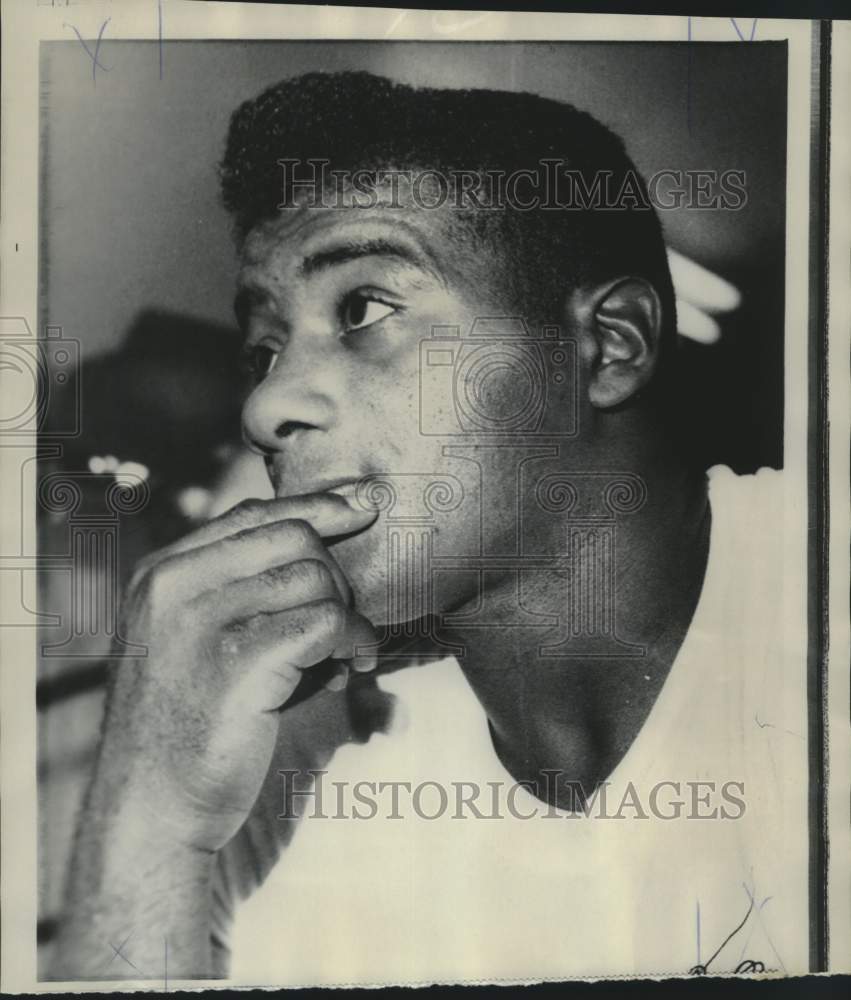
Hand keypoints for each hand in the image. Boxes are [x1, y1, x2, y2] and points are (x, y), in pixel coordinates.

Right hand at [92, 492, 378, 853]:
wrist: (148, 811)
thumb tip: (320, 556)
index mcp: (160, 575)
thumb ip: (236, 595)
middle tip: (343, 620)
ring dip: (347, 613)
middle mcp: (173, 586)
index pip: (251, 515)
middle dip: (335, 573)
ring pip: (313, 577)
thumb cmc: (182, 728)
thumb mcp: (191, 645)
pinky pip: (325, 622)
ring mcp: (200, 623)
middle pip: (291, 536)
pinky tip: (352, 665)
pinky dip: (354, 639)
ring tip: (345, 653)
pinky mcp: (237, 665)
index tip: (362, 506)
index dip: (316, 505)